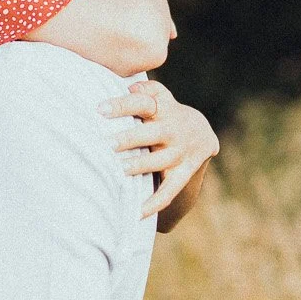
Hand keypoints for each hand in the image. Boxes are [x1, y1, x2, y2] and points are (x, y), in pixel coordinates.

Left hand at [100, 80, 217, 220]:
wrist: (201, 132)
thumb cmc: (164, 112)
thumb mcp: (160, 97)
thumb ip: (145, 91)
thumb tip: (129, 86)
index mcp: (163, 109)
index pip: (142, 104)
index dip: (122, 105)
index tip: (99, 109)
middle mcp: (173, 130)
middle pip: (151, 133)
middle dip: (129, 139)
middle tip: (106, 145)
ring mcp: (179, 152)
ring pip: (159, 161)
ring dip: (139, 167)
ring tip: (119, 171)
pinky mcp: (184, 172)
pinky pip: (170, 190)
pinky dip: (155, 203)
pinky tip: (138, 213)